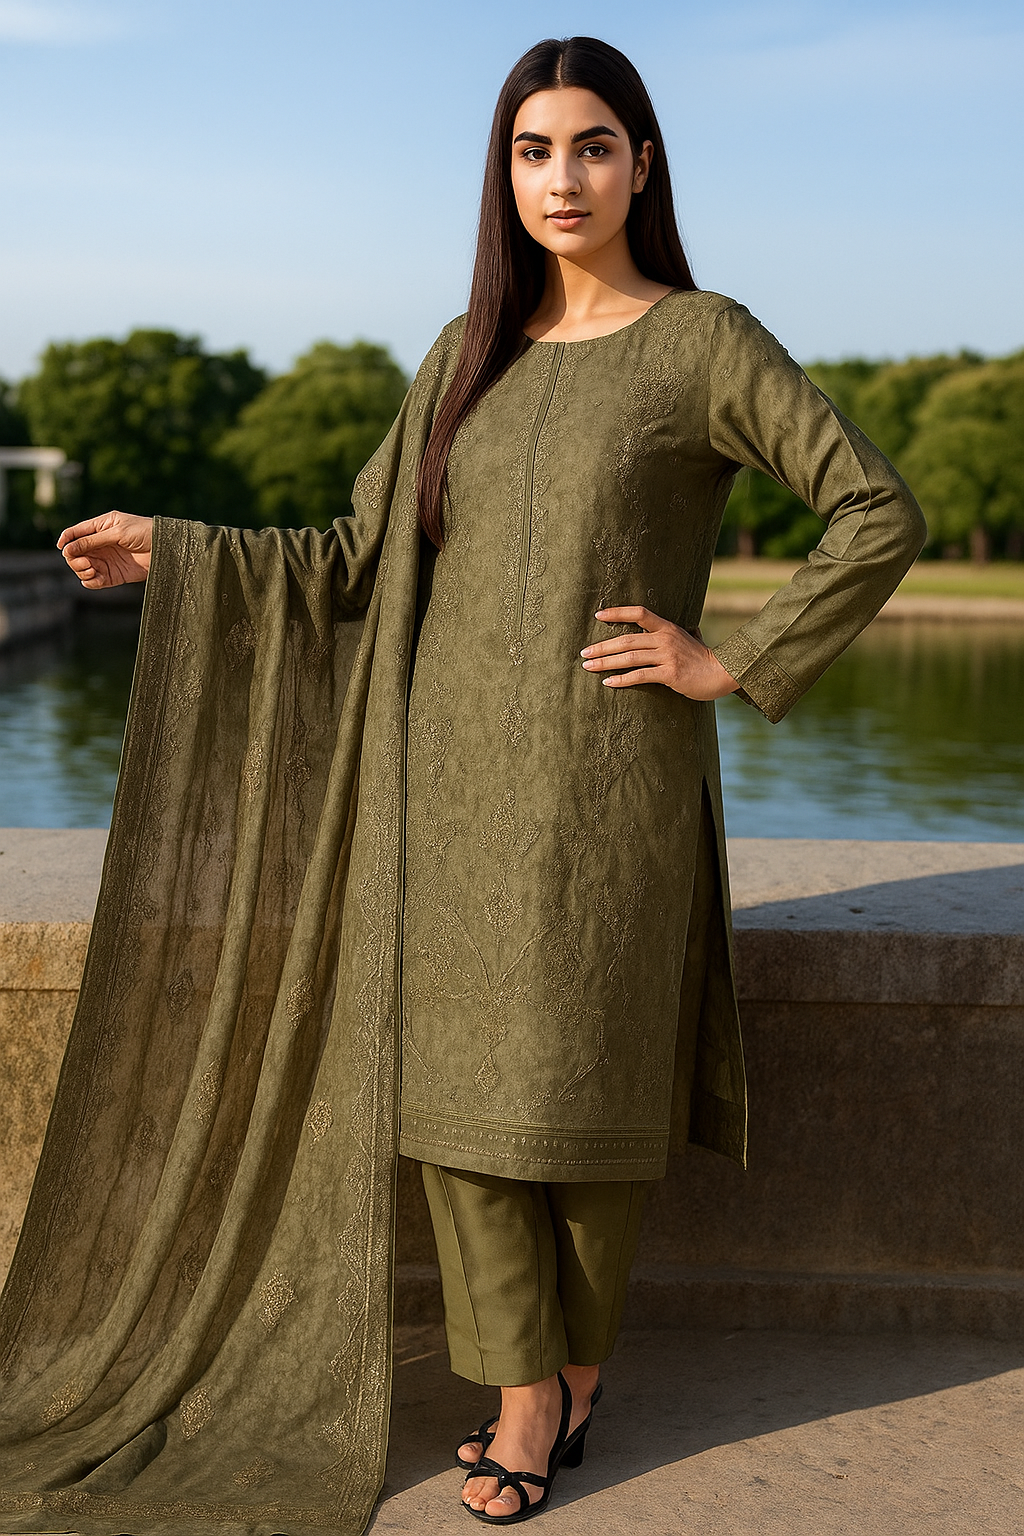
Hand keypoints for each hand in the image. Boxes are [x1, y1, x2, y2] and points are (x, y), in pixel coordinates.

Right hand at [57, 511, 152, 587]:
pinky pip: (95, 581)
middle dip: (74, 558)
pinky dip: (91, 581)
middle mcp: (100, 544)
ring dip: (81, 570)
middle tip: (84, 562)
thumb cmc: (144, 532)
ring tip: (91, 569)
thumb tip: (67, 549)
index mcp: (100, 527)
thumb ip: (93, 541)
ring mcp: (106, 560)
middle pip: (75, 553)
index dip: (66, 540)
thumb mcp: (117, 533)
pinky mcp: (113, 575)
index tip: (63, 548)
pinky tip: (95, 578)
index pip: (75, 533)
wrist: (167, 549)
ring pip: (82, 568)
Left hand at [580, 605, 738, 699]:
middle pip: (627, 639)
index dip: (617, 612)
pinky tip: (608, 682)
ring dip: (606, 663)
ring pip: (629, 657)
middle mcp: (665, 638)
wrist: (722, 673)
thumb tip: (692, 629)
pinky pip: (640, 675)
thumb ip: (688, 633)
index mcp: (668, 627)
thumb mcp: (694, 640)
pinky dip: (622, 680)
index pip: (639, 613)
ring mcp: (667, 656)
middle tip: (584, 654)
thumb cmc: (705, 659)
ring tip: (589, 667)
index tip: (598, 616)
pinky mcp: (669, 673)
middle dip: (602, 647)